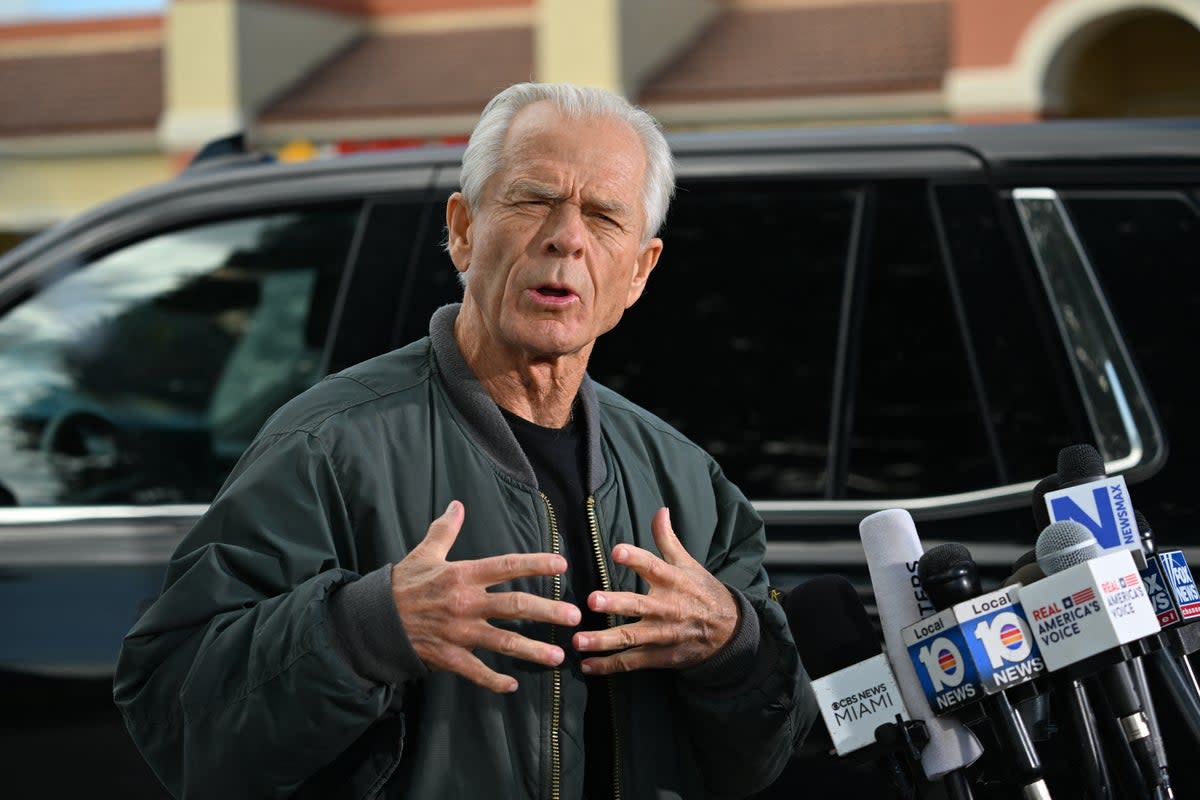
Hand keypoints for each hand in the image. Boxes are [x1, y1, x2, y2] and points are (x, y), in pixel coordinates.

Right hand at [391, 501, 581, 692]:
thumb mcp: (424, 553)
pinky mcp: (449, 656)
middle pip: (515, 606)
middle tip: (574, 617)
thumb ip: (445, 529)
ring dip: (533, 650)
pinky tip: (513, 685)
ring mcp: (459, 632)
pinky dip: (494, 680)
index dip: (535, 564)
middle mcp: (465, 603)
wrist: (373, 619)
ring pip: (503, 642)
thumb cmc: (402, 584)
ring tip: (558, 656)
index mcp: (463, 575)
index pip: (506, 566)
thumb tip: (457, 504)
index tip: (562, 565)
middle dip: (548, 612)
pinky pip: (476, 671)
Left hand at [572, 507, 738, 673]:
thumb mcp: (688, 564)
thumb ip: (667, 539)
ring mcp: (662, 635)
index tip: (617, 551)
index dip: (636, 559)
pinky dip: (609, 666)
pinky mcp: (660, 656)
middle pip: (638, 606)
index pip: (654, 567)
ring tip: (578, 640)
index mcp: (673, 581)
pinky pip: (632, 662)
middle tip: (591, 600)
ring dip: (603, 641)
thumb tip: (660, 509)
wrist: (728, 631)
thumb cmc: (702, 592)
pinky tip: (586, 665)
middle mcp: (667, 608)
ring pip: (631, 638)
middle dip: (615, 604)